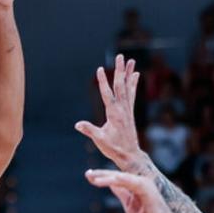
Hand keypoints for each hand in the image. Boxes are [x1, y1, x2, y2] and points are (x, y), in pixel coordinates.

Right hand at [75, 53, 144, 169]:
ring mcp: (127, 110)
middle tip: (121, 56)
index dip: (103, 82)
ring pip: (127, 88)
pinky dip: (133, 84)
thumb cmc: (114, 148)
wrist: (130, 156)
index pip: (108, 94)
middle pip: (120, 86)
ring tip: (130, 61)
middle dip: (120, 71)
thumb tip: (78, 124)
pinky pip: (131, 95)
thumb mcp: (100, 140)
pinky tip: (135, 75)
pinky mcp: (129, 113)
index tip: (100, 69)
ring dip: (128, 74)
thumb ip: (90, 130)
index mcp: (114, 114)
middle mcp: (122, 109)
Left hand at [85, 169, 172, 212]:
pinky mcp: (149, 190)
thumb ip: (122, 194)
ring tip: (94, 179)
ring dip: (108, 177)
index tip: (88, 175)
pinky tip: (110, 181)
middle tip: (88, 173)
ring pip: (123, 177)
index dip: (102, 176)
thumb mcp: (130, 206)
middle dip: (102, 173)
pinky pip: (132, 183)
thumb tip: (111, 184)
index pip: (117, 178)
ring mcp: (145, 185)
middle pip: (118, 175)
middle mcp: (141, 182)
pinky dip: (120, 180)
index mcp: (136, 186)